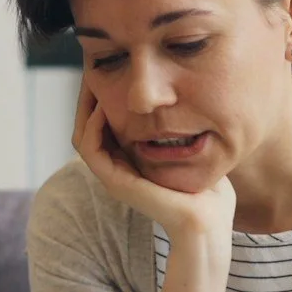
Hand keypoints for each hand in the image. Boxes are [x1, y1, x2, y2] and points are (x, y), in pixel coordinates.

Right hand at [72, 88, 236, 240]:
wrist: (209, 220)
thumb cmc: (208, 190)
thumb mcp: (194, 149)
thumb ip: (185, 130)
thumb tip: (192, 104)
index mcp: (133, 163)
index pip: (106, 127)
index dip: (104, 99)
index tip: (111, 72)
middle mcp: (119, 169)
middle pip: (89, 128)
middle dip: (90, 99)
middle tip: (94, 72)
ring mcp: (114, 177)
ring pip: (83, 136)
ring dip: (85, 109)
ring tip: (93, 84)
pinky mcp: (115, 182)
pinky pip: (90, 149)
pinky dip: (92, 126)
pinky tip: (102, 107)